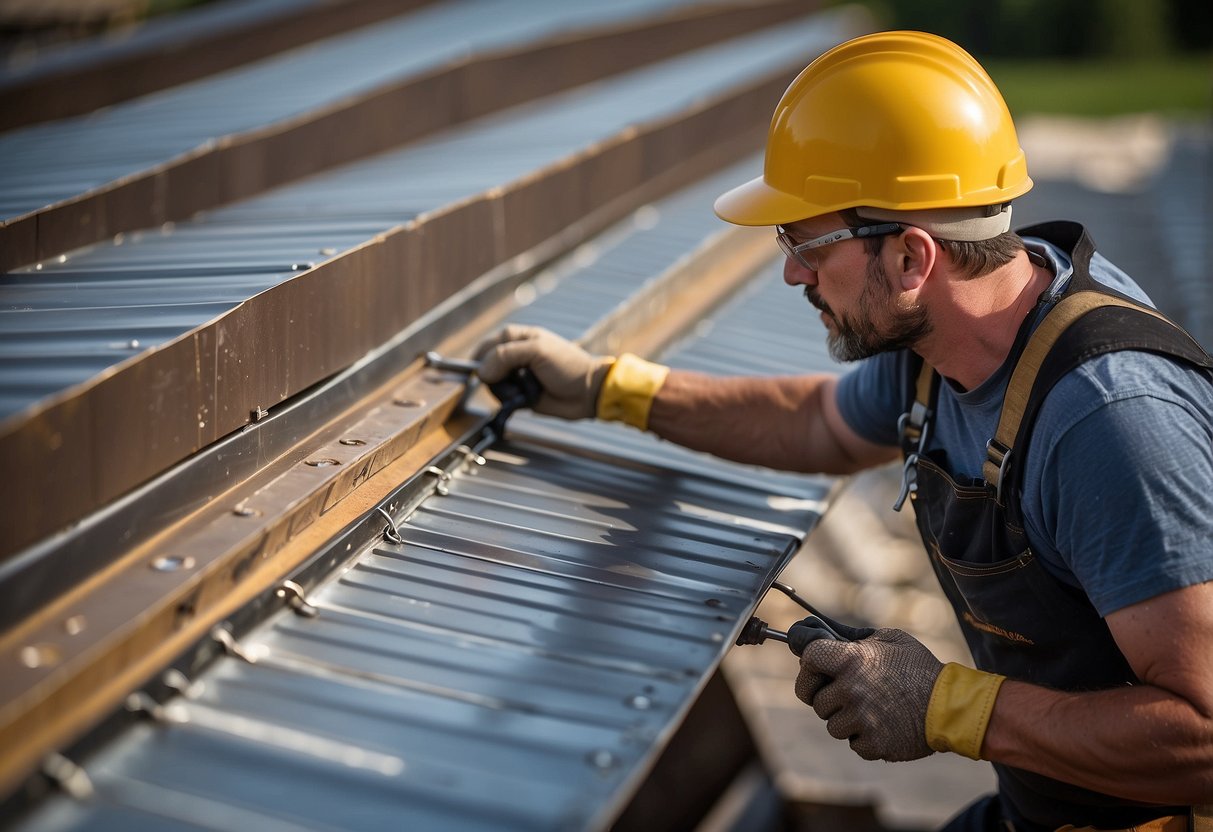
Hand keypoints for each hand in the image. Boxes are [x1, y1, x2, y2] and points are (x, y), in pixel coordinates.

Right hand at [474, 325, 613, 419]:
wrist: (588, 392)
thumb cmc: (568, 366)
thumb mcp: (537, 352)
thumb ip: (506, 356)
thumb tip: (481, 371)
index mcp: (518, 337)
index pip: (489, 344)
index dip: (483, 357)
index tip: (484, 371)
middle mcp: (516, 356)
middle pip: (488, 366)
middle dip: (496, 376)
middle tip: (514, 379)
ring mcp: (518, 376)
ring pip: (495, 384)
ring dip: (506, 390)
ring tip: (525, 390)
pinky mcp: (521, 394)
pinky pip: (505, 398)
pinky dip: (511, 400)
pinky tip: (525, 398)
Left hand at [795, 627, 942, 761]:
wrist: (951, 706)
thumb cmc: (919, 668)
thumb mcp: (889, 639)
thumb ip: (854, 636)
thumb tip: (821, 631)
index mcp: (852, 660)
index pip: (809, 656)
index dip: (808, 663)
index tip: (816, 667)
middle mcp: (851, 690)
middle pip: (814, 698)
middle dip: (824, 695)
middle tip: (844, 693)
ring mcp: (861, 720)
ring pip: (831, 725)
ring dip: (846, 719)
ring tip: (871, 709)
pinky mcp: (872, 744)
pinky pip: (852, 743)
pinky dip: (863, 738)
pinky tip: (883, 725)